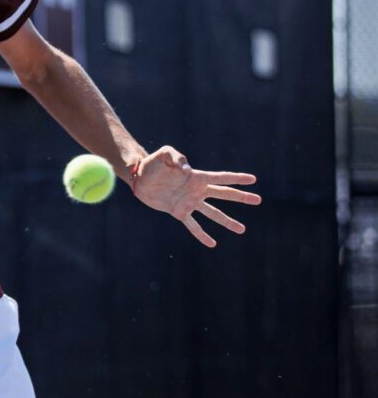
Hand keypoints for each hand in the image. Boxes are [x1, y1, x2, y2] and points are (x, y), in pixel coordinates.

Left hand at [133, 146, 260, 247]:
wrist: (139, 178)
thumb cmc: (153, 163)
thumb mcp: (165, 153)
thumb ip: (177, 157)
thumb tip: (187, 171)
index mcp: (197, 176)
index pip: (221, 177)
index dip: (237, 178)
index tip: (253, 179)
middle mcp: (197, 190)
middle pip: (223, 194)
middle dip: (241, 197)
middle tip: (258, 200)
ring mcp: (189, 202)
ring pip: (213, 213)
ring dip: (227, 221)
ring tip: (242, 229)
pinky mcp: (179, 212)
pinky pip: (193, 225)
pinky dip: (202, 234)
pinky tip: (212, 243)